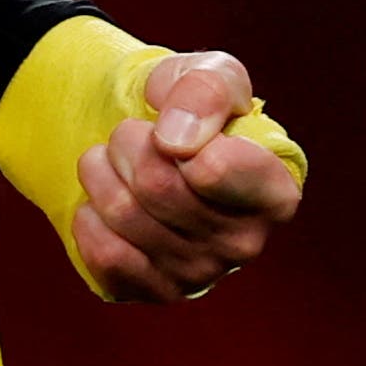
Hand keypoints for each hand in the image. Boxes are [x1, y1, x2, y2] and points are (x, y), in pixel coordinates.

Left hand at [72, 50, 302, 304]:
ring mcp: (200, 275)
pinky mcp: (154, 292)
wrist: (145, 141)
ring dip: (101, 172)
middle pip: (157, 186)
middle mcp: (246, 243)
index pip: (212, 169)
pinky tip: (102, 203)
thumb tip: (177, 141)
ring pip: (123, 214)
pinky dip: (89, 217)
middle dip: (128, 143)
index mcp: (275, 191)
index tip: (174, 125)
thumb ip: (206, 90)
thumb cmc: (190, 109)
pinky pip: (104, 255)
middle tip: (132, 134)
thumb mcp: (208, 74)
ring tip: (113, 161)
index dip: (178, 132)